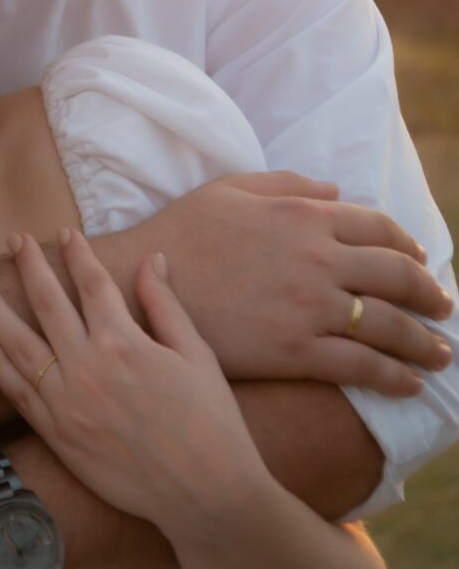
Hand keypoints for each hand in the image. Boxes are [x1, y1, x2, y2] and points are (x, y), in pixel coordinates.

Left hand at [0, 232, 269, 537]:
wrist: (203, 494)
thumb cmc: (210, 422)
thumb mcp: (196, 354)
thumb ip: (165, 305)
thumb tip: (152, 259)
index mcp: (123, 342)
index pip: (91, 283)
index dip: (76, 254)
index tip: (64, 232)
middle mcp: (87, 367)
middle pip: (46, 304)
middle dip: (28, 266)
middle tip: (12, 240)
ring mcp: (66, 402)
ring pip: (18, 344)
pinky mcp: (57, 434)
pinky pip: (16, 391)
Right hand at [125, 173, 451, 394]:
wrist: (140, 286)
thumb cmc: (180, 234)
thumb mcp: (229, 189)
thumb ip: (287, 185)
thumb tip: (335, 191)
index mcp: (303, 215)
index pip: (378, 229)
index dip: (408, 247)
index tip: (420, 261)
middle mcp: (317, 258)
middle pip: (397, 276)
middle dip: (430, 294)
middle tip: (444, 308)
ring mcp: (309, 307)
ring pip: (388, 325)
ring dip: (424, 341)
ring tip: (441, 353)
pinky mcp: (295, 352)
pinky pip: (360, 366)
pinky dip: (394, 376)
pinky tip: (409, 383)